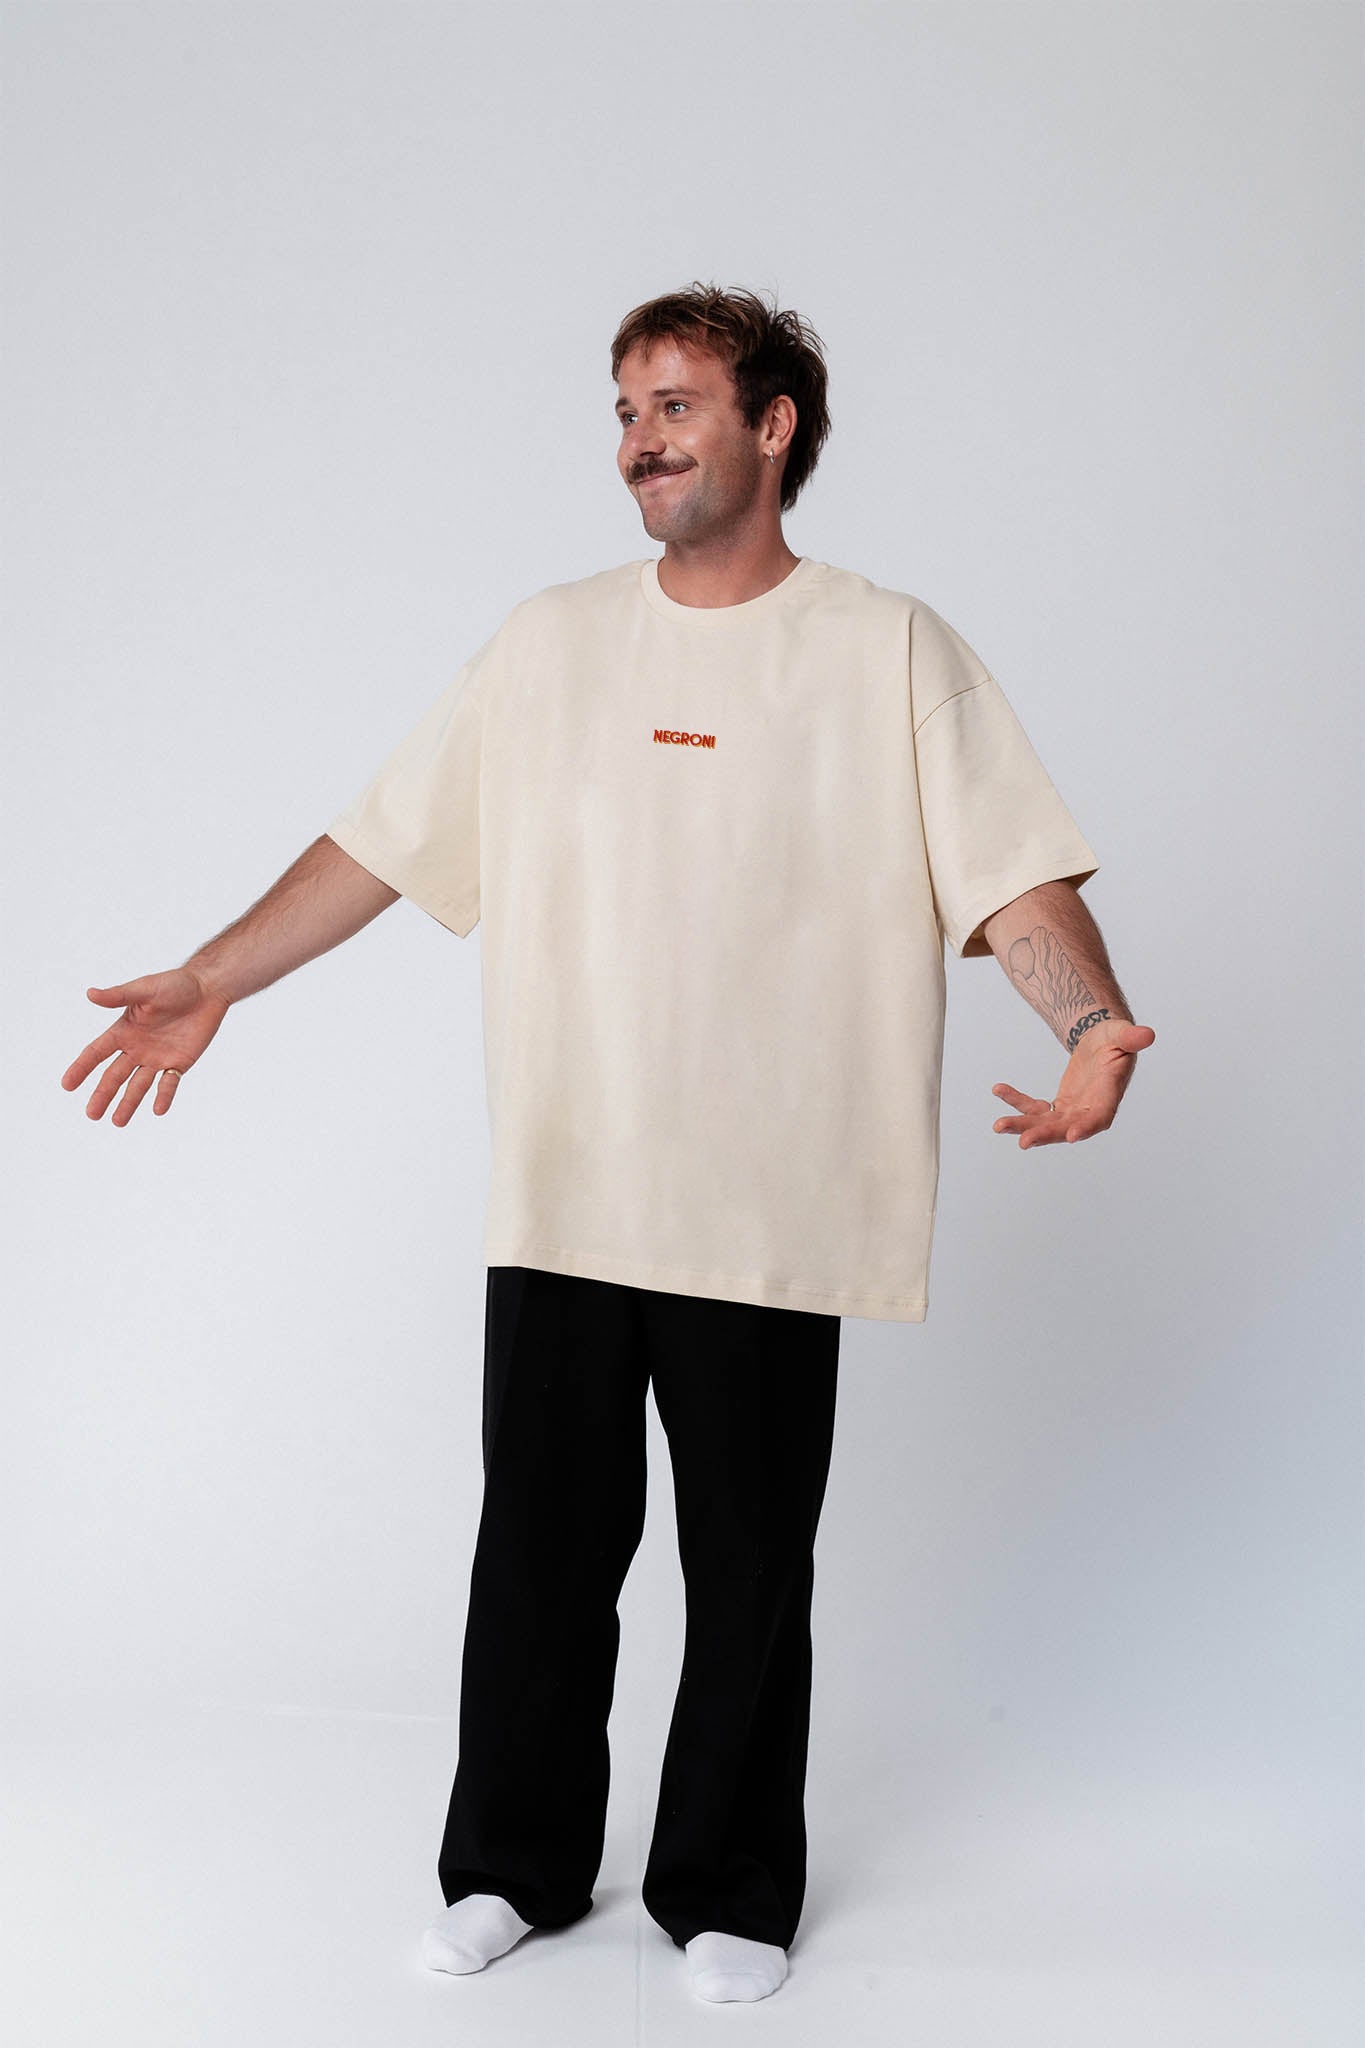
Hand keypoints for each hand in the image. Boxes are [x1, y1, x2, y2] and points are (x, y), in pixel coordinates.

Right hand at [61, 969, 231, 1125]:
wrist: (207, 990)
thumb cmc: (174, 984)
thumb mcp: (144, 989)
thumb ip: (119, 996)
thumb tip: (90, 994)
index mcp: (123, 1031)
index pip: (96, 1053)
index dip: (81, 1068)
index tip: (67, 1085)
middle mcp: (137, 1048)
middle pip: (114, 1075)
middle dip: (103, 1094)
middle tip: (91, 1114)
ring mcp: (157, 1058)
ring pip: (138, 1085)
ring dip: (128, 1103)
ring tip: (117, 1122)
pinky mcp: (179, 1063)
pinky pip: (169, 1083)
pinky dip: (164, 1096)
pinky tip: (158, 1109)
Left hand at [990, 1019, 1155, 1149]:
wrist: (1101, 1042)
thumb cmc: (1115, 1038)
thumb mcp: (1122, 1034)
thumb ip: (1131, 1037)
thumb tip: (1147, 1034)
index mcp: (1109, 1096)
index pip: (1100, 1117)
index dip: (1087, 1127)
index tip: (1070, 1136)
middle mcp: (1090, 1110)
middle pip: (1067, 1128)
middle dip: (1046, 1135)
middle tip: (1023, 1141)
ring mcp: (1072, 1111)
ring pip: (1045, 1124)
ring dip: (1023, 1125)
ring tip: (998, 1125)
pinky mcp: (1058, 1106)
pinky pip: (1033, 1107)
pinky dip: (1016, 1101)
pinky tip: (998, 1089)